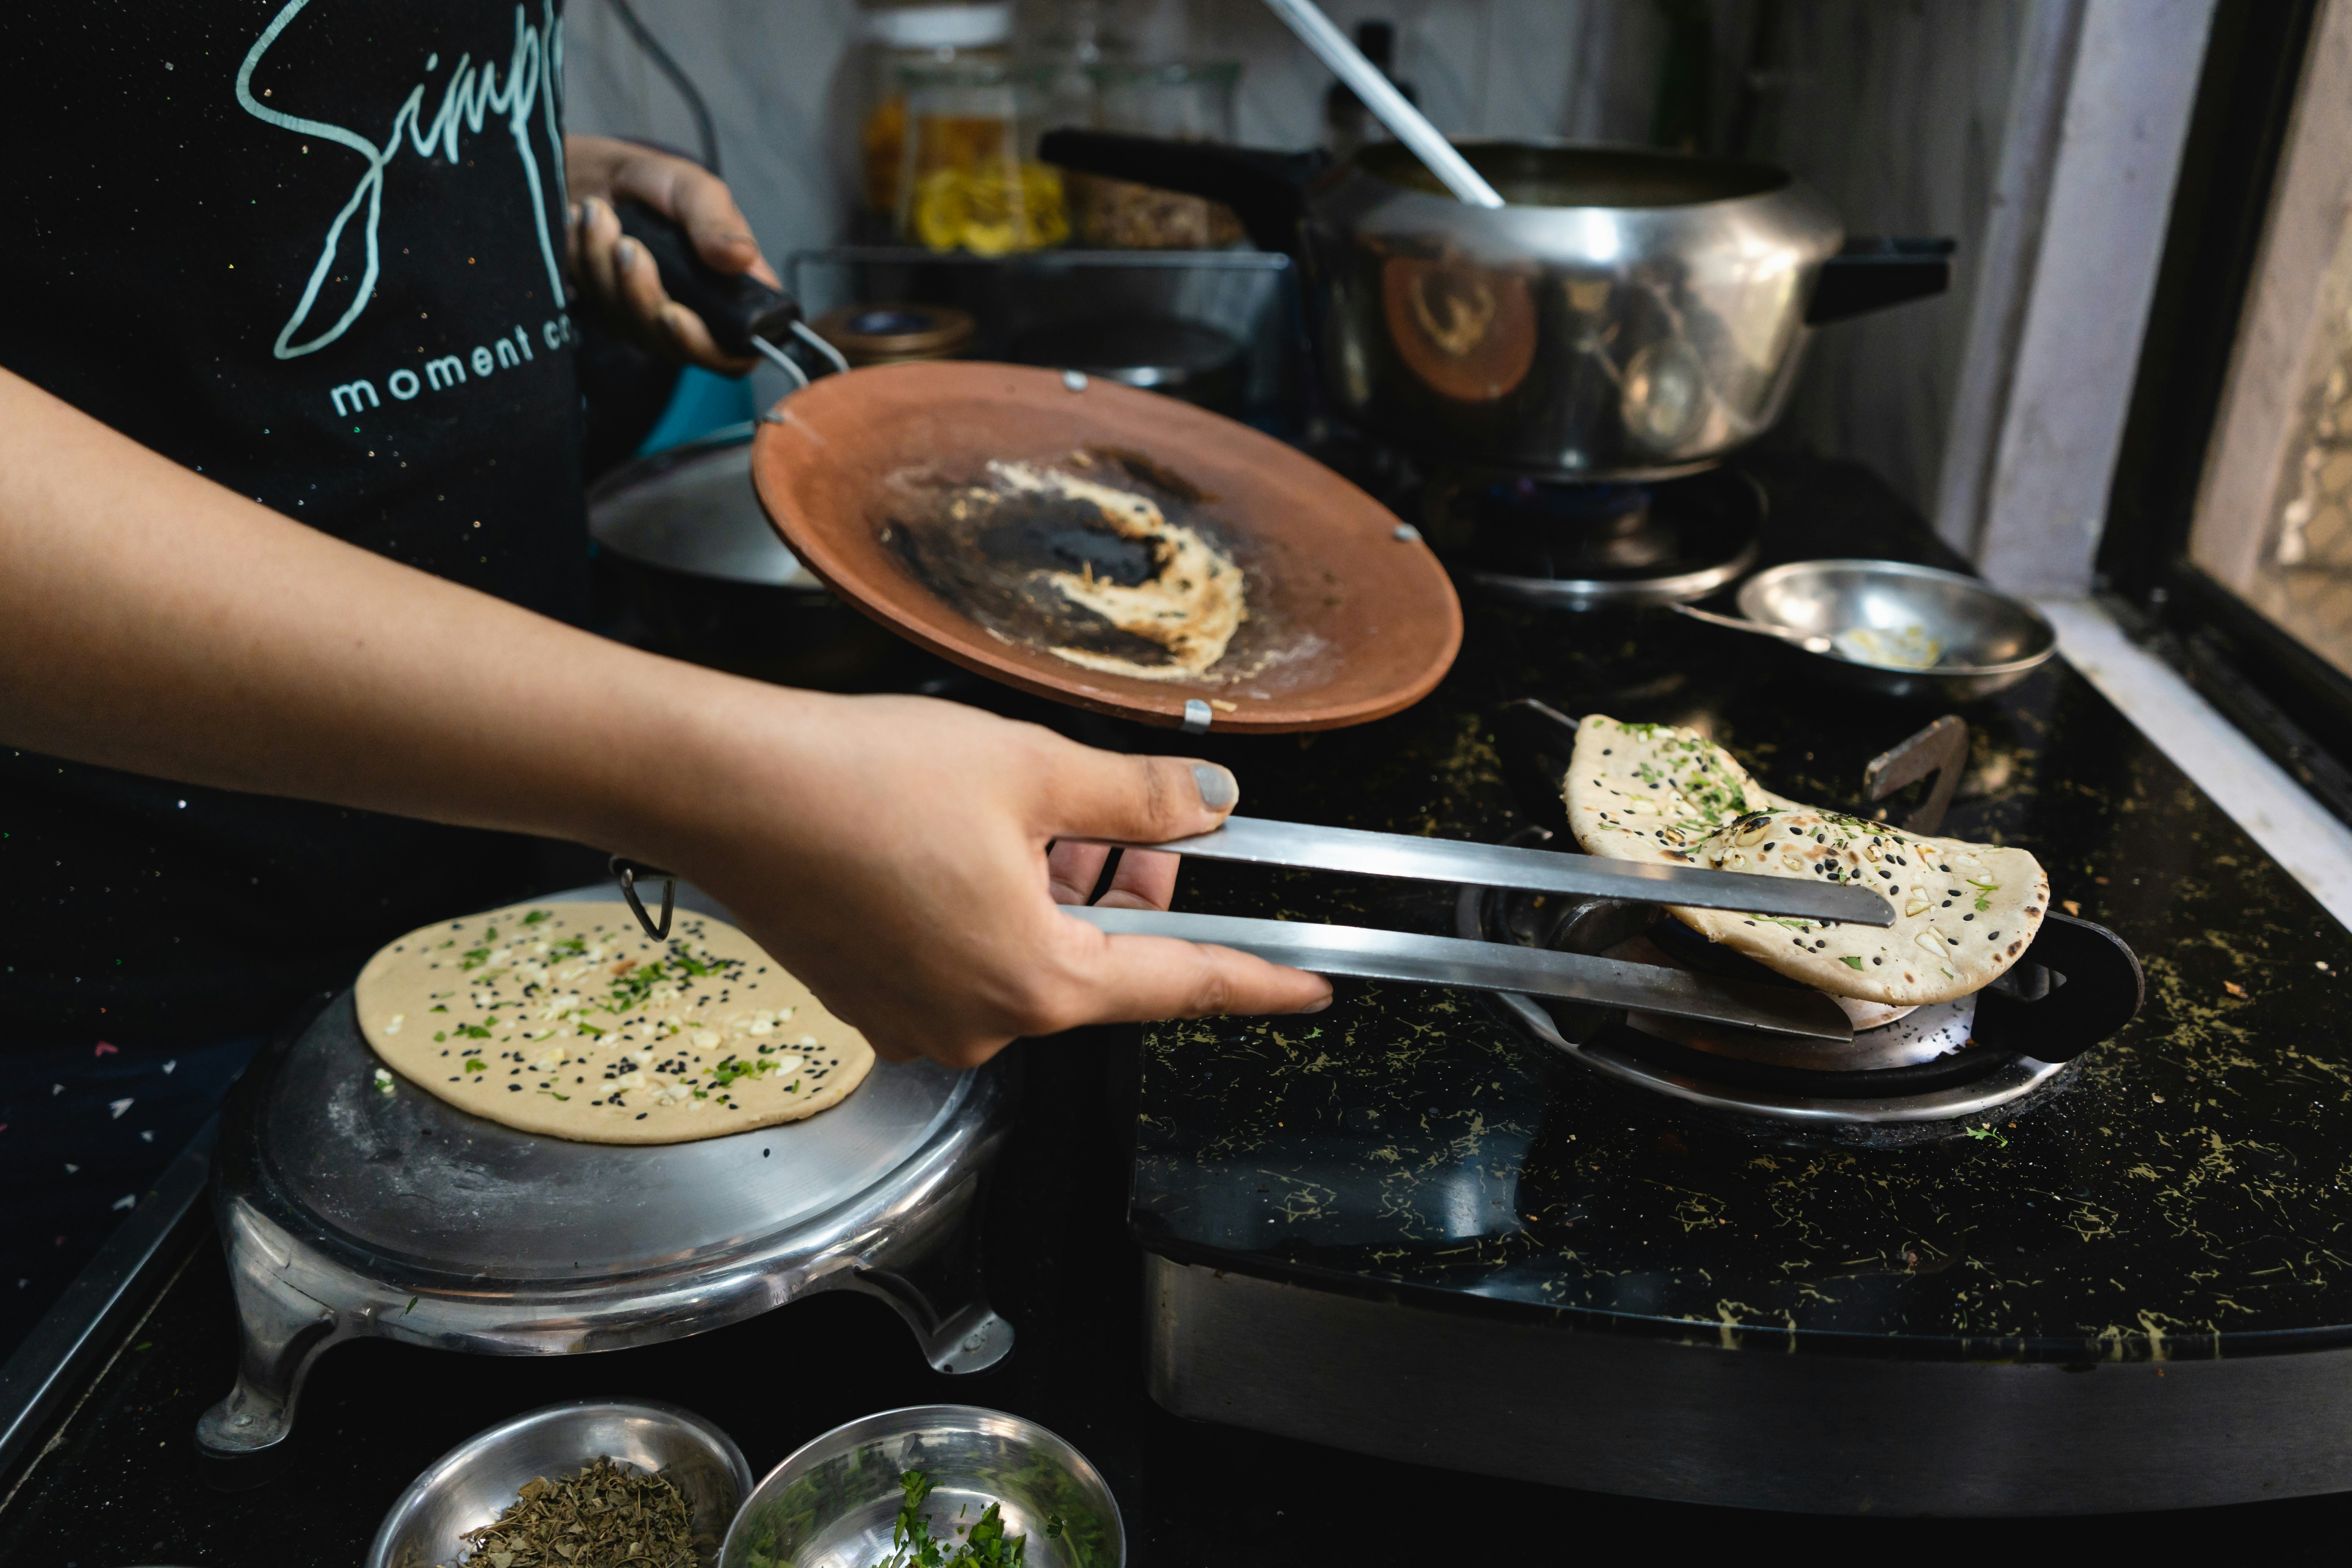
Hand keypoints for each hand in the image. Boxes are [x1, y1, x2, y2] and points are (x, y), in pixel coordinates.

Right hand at [0, 371, 1328, 1076]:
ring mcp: (918, 1020)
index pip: (1180, 985)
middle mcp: (980, 1023)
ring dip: (1055, 891)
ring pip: (1030, 958)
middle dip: (1127, 889)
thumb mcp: (1032, 769)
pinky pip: (965, 960)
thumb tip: (1214, 806)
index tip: (1309, 993)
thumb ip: (1138, 796)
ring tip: (1038, 807)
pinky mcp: (869, 997)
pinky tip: (970, 839)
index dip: (1254, 982)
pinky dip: (992, 907)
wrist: (722, 787)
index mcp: (1036, 979)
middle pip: (1099, 964)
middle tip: (1129, 812)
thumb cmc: (868, 776)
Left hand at [562, 133, 780, 374]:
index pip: (736, 351)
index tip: (672, 311)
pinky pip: (596, 306)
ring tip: (597, 213)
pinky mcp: (614, 315)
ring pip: (629, 323)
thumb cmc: (658, 185)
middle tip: (625, 243)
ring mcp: (653, 322)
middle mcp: (697, 318)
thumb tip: (741, 257)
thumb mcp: (692, 189)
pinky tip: (583, 226)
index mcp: (733, 293)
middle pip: (674, 345)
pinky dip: (585, 261)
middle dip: (642, 293)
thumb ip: (717, 221)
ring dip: (605, 265)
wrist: (600, 178)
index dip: (706, 343)